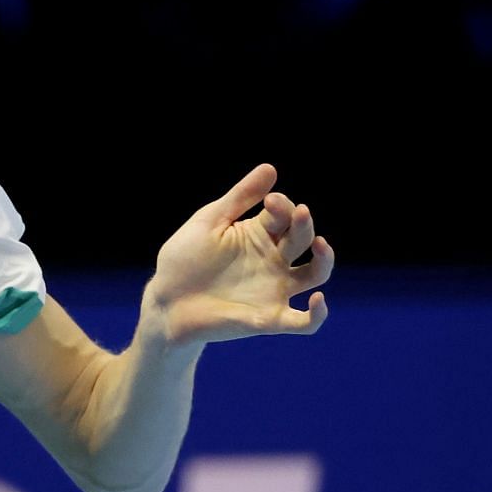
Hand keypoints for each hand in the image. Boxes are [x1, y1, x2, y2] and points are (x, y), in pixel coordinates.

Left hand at [144, 164, 334, 345]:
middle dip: (303, 223)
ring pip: (315, 274)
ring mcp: (274, 288)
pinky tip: (318, 300)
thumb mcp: (209, 222)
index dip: (283, 205)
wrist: (166, 301)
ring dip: (324, 259)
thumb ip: (239, 198)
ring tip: (319, 244)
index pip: (285, 214)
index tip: (270, 200)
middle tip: (297, 212)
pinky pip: (303, 322)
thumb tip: (270, 168)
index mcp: (259, 234)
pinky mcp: (268, 318)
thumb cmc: (184, 260)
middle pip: (302, 238)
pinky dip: (317, 314)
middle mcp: (273, 260)